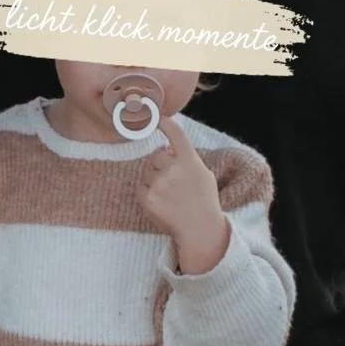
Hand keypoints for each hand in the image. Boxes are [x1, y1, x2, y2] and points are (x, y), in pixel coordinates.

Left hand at [135, 121, 229, 274]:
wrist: (200, 229)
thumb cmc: (203, 201)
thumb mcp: (204, 175)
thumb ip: (187, 159)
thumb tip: (166, 149)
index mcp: (190, 160)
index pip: (176, 134)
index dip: (165, 122)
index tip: (156, 116)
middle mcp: (174, 168)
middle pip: (156, 156)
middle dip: (161, 166)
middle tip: (174, 184)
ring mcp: (159, 183)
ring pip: (147, 172)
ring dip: (154, 180)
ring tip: (170, 197)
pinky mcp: (148, 197)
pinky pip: (140, 187)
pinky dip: (148, 194)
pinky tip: (162, 204)